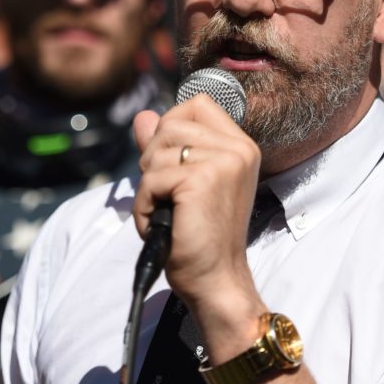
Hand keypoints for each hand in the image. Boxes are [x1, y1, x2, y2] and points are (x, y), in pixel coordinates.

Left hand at [131, 96, 267, 358]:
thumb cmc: (200, 237)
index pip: (196, 104)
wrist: (215, 279)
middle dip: (154, 160)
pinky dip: (145, 204)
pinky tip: (163, 224)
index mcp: (241, 146)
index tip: (176, 167)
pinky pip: (150, 177)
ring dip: (148, 187)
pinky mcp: (200, 179)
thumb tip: (143, 115)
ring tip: (168, 214)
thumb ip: (165, 147)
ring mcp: (222, 162)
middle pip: (170, 122)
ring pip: (156, 149)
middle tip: (170, 197)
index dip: (172, 128)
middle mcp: (238, 148)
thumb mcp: (183, 184)